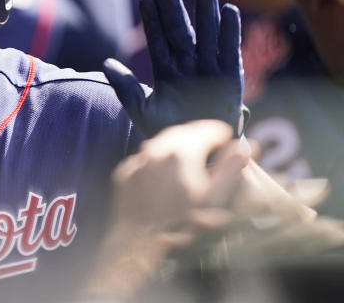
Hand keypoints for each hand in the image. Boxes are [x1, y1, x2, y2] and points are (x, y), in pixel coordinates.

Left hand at [103, 0, 246, 136]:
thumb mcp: (142, 110)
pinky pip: (231, 49)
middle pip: (180, 29)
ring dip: (205, 10)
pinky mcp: (231, 77)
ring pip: (207, 32)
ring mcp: (209, 68)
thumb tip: (105, 64)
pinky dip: (231, 31)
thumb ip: (126, 87)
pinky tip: (229, 10)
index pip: (157, 39)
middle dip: (174, 7)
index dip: (152, 19)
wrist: (200, 153)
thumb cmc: (170, 131)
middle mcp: (187, 64)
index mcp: (165, 70)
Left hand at [111, 119, 247, 233]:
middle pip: (184, 131)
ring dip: (179, 144)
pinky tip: (166, 173)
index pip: (208, 129)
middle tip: (212, 143)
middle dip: (200, 135)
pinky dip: (158, 159)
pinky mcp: (125, 171)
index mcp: (183, 152)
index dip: (222, 134)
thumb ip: (231, 168)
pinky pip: (146, 157)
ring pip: (162, 141)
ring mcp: (138, 159)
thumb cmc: (183, 223)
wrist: (140, 241)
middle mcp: (157, 149)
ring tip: (191, 156)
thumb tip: (244, 145)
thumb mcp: (215, 198)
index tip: (228, 139)